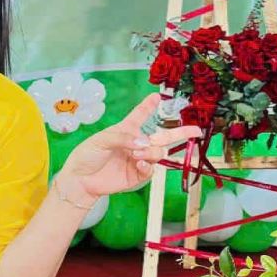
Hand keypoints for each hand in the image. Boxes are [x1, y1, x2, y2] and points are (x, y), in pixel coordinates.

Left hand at [57, 94, 200, 200]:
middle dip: (181, 132)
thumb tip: (144, 142)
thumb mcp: (101, 140)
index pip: (140, 115)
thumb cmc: (87, 156)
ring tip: (137, 155)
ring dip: (151, 152)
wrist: (80, 180)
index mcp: (126, 130)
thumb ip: (123, 137)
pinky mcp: (137, 175)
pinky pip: (151, 170)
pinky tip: (140, 164)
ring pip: (158, 153)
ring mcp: (138, 159)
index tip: (157, 96)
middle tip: (197, 131)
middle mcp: (135, 143)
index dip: (149, 106)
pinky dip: (148, 166)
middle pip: (163, 136)